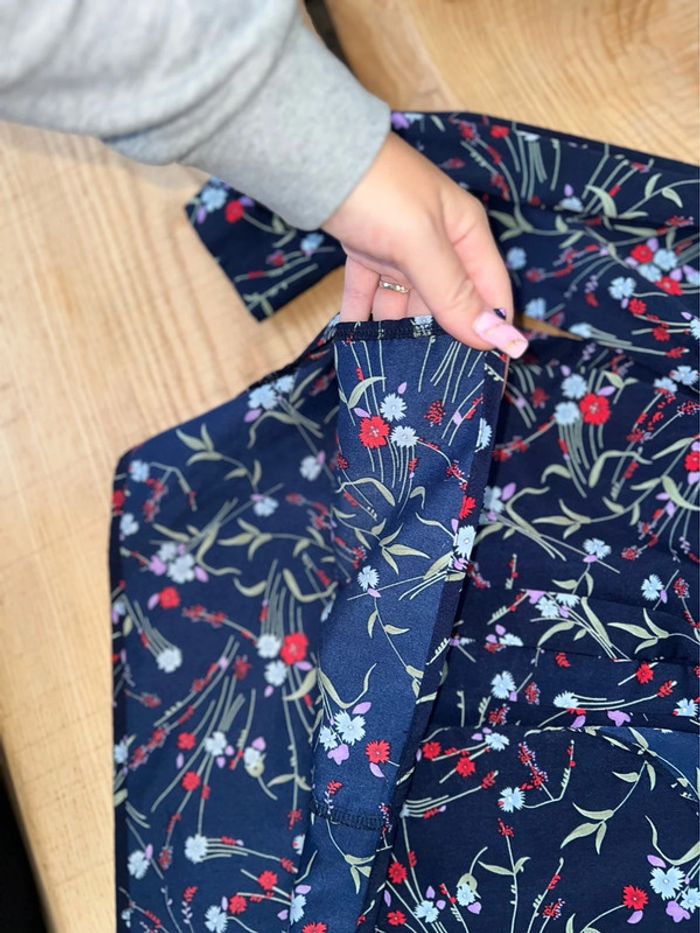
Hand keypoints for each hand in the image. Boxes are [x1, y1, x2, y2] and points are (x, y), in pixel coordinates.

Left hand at [322, 131, 527, 357]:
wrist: (316, 156)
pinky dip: (363, 317)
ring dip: (398, 333)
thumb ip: (455, 293)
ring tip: (390, 373)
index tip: (487, 376)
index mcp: (466, 236)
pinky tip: (356, 344)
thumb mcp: (422, 245)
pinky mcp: (366, 251)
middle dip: (440, 340)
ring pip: (407, 303)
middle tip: (432, 384)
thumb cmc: (378, 193)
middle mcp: (439, 245)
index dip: (492, 334)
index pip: (491, 295)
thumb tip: (499, 341)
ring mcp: (401, 249)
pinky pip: (369, 294)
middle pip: (448, 304)